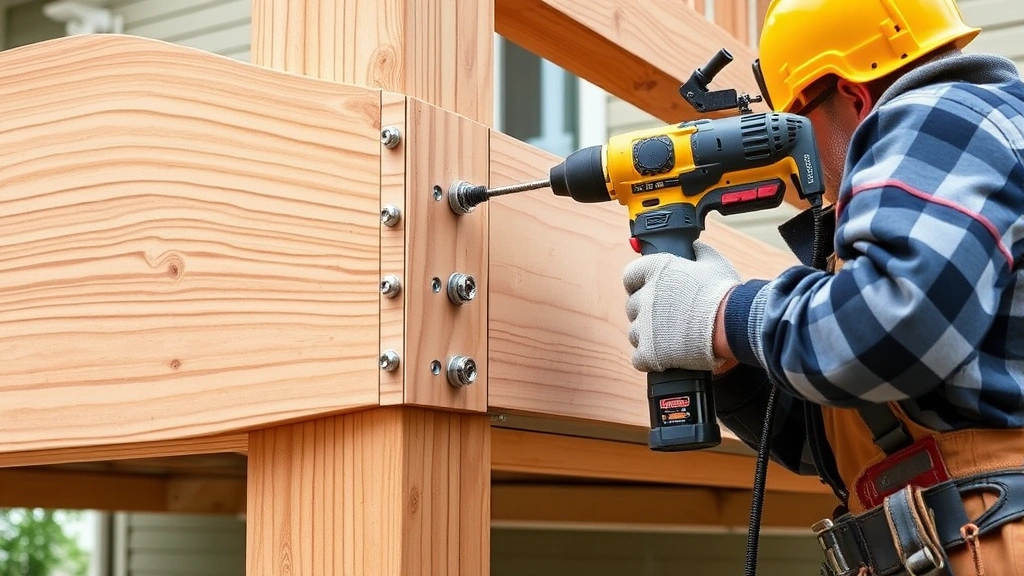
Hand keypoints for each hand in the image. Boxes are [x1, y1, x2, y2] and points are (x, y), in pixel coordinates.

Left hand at [623, 241, 740, 372]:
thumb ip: (700, 252)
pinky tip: (665, 356)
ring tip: (671, 339)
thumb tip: (694, 247)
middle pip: (633, 306)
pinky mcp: (648, 352)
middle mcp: (645, 297)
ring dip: (648, 336)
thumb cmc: (724, 294)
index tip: (651, 290)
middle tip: (668, 318)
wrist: (731, 325)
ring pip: (635, 333)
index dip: (640, 284)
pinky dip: (650, 359)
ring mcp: (644, 326)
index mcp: (655, 271)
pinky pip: (639, 358)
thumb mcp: (715, 263)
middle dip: (647, 312)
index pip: (630, 275)